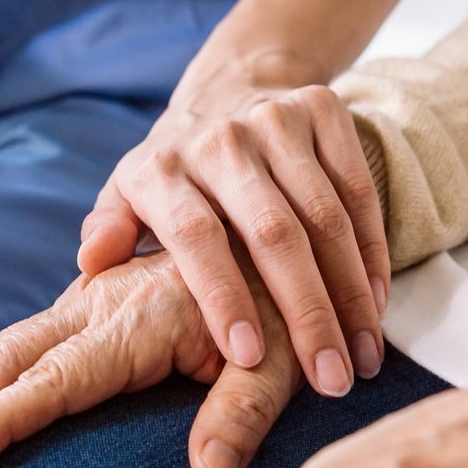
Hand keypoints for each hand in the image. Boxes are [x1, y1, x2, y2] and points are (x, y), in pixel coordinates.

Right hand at [0, 254, 302, 467]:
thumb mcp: (288, 361)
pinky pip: (16, 350)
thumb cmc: (293, 311)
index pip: (55, 378)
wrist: (288, 239)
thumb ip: (247, 410)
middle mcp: (101, 306)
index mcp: (141, 318)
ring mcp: (88, 307)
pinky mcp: (87, 313)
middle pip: (5, 361)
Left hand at [79, 85, 389, 400]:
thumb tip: (92, 263)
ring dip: (349, 292)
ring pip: (325, 215)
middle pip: (274, 233)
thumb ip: (108, 230)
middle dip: (307, 312)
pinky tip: (375, 302)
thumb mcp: (126, 195)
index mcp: (162, 169)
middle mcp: (220, 141)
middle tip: (330, 380)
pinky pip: (358, 188)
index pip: (197, 236)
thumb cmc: (175, 171)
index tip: (246, 356)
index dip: (222, 296)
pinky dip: (372, 249)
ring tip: (361, 355)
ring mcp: (276, 121)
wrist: (229, 87)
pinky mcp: (322, 110)